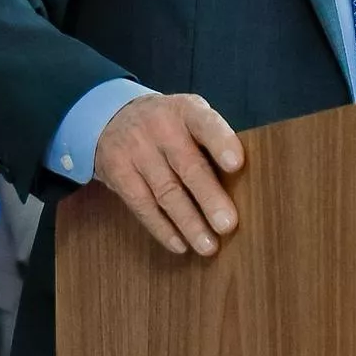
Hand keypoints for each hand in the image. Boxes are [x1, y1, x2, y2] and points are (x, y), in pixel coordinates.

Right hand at [92, 92, 243, 255]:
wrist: (112, 117)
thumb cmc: (170, 124)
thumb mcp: (189, 117)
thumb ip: (210, 142)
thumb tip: (243, 184)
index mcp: (186, 110)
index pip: (206, 124)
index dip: (221, 144)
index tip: (237, 164)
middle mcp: (160, 128)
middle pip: (188, 166)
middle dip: (209, 197)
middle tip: (228, 224)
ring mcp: (136, 151)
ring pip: (166, 192)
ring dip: (189, 223)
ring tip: (208, 245)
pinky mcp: (117, 172)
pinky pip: (142, 205)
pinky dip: (162, 228)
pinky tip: (180, 244)